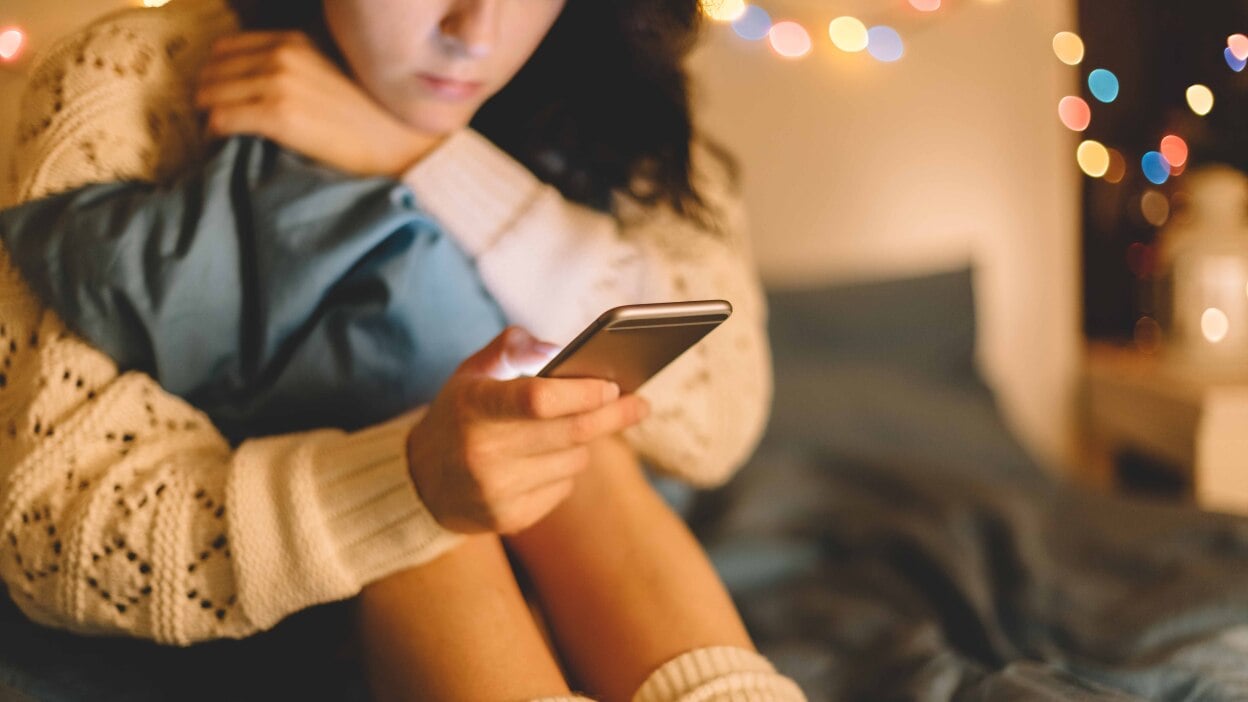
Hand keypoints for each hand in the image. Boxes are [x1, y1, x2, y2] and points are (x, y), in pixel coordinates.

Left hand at [195, 31, 439, 176]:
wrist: (399, 143)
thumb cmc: (369, 117)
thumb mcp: (330, 71)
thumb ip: (295, 66)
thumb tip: (257, 81)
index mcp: (294, 40)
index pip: (226, 48)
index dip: (215, 74)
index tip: (219, 97)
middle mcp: (283, 55)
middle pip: (212, 71)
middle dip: (206, 96)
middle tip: (212, 120)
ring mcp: (279, 83)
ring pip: (209, 95)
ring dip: (206, 117)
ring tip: (216, 136)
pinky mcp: (278, 116)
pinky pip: (221, 121)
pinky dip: (213, 135)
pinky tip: (223, 146)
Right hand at [406, 327, 650, 534]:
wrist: (421, 482)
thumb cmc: (460, 415)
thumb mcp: (472, 373)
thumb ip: (513, 348)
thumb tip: (560, 350)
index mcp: (473, 406)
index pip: (538, 400)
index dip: (582, 392)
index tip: (613, 385)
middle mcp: (482, 452)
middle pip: (571, 433)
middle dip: (613, 415)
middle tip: (640, 404)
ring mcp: (495, 491)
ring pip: (573, 461)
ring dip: (583, 443)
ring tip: (569, 430)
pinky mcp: (508, 519)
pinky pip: (563, 488)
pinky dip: (565, 470)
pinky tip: (545, 461)